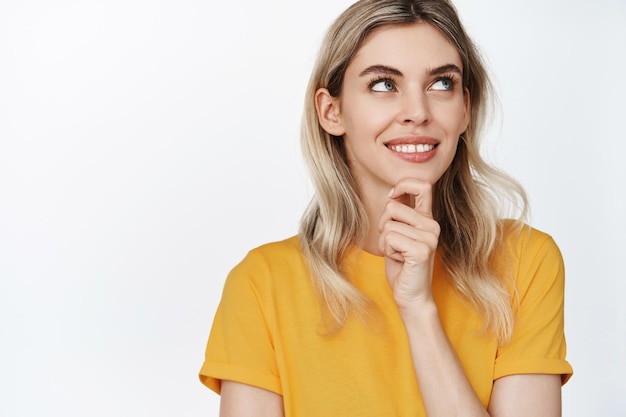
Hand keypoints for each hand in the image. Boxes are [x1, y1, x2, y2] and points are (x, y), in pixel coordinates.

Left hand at [377, 179, 439, 308]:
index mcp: (428, 219)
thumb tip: (391, 194)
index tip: (392, 196)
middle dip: (383, 225)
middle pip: (392, 206)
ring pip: (387, 225)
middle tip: (393, 244)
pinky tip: (399, 260)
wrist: (411, 295)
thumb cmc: (402, 265)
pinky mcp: (421, 250)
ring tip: (397, 254)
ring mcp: (429, 238)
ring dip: (384, 242)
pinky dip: (387, 250)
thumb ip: (400, 215)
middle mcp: (432, 225)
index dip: (402, 185)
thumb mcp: (400, 234)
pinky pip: (389, 238)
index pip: (422, 185)